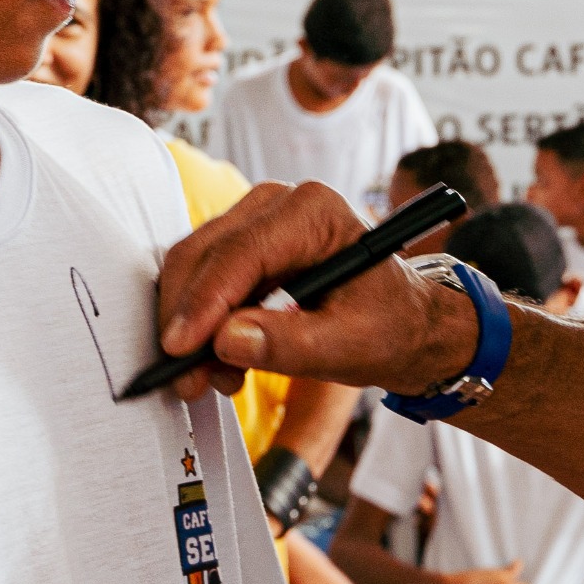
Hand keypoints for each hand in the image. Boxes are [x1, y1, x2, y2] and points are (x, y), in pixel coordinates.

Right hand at [153, 181, 481, 402]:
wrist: (404, 325)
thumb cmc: (390, 325)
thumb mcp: (350, 345)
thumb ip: (291, 344)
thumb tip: (228, 339)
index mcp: (315, 212)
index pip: (241, 253)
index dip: (204, 303)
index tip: (180, 349)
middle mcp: (280, 204)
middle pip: (205, 255)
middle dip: (188, 320)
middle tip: (188, 379)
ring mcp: (258, 221)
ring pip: (195, 269)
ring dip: (193, 327)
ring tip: (217, 377)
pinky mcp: (244, 246)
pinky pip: (203, 280)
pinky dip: (202, 324)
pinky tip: (224, 361)